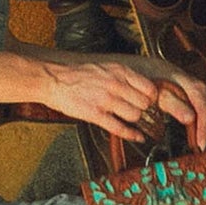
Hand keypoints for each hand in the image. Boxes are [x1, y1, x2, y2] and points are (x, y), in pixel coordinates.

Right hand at [39, 56, 166, 143]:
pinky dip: (131, 135)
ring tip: (130, 120)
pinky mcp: (95, 114)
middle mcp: (115, 84)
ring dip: (135, 120)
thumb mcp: (105, 67)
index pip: (149, 87)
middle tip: (140, 112)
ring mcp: (105, 100)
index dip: (151, 97)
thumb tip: (140, 87)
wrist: (54, 79)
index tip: (149, 101)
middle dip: (144, 110)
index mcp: (119, 71)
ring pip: (134, 115)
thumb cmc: (77, 74)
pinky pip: (120, 128)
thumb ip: (123, 76)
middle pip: (144, 104)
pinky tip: (137, 137)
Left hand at [133, 58, 205, 158]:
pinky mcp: (204, 101)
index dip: (205, 128)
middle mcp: (202, 91)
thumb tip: (189, 118)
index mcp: (191, 86)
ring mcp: (205, 96)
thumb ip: (171, 102)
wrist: (142, 68)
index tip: (201, 145)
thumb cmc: (147, 78)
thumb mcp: (154, 88)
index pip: (204, 109)